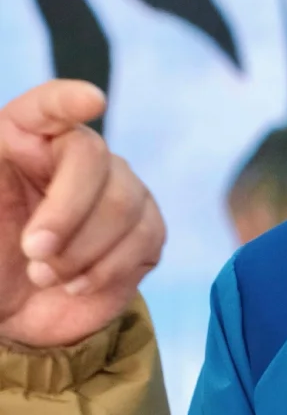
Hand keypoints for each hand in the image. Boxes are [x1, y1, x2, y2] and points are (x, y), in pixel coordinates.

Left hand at [0, 81, 164, 347]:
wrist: (14, 314)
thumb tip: (1, 151)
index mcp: (25, 141)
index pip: (48, 106)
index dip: (69, 100)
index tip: (93, 102)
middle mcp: (77, 156)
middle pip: (94, 159)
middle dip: (65, 212)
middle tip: (33, 251)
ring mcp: (118, 191)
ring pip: (123, 204)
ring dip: (79, 252)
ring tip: (44, 275)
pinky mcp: (144, 231)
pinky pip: (144, 239)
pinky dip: (105, 270)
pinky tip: (75, 284)